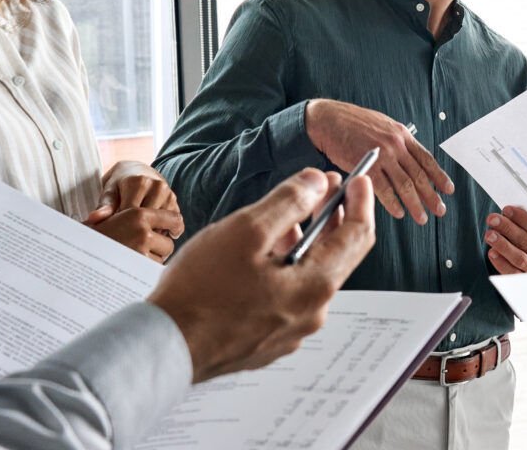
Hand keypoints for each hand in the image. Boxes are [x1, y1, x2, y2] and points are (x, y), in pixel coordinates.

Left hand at [84, 161, 183, 261]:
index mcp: (138, 182)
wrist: (138, 170)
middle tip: (127, 238)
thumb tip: (94, 219)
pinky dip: (163, 231)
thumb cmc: (119, 184)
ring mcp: (169, 193)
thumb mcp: (110, 191)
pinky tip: (152, 233)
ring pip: (161, 223)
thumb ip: (104, 205)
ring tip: (138, 235)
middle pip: (149, 220)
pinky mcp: (175, 201)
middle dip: (137, 232)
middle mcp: (157, 186)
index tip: (116, 232)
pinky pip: (172, 223)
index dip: (123, 227)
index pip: (133, 214)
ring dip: (151, 233)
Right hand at [146, 168, 374, 382]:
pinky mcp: (268, 338)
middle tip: (322, 187)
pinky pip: (288, 296)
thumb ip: (289, 202)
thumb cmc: (201, 290)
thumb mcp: (247, 230)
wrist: (166, 347)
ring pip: (309, 275)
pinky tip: (263, 254)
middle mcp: (311, 313)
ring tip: (287, 216)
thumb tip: (317, 183)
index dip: (360, 202)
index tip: (358, 179)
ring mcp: (290, 330)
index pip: (358, 237)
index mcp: (315, 286)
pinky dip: (285, 268)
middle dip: (332, 217)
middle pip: (336, 256)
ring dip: (305, 241)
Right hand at [305, 98, 453, 223]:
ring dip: (415, 203)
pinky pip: (383, 188)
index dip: (439, 176)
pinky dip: (392, 203)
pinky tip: (399, 212)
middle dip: (431, 195)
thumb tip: (408, 163)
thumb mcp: (383, 127)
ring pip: (404, 184)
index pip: (427, 159)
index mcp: (402, 135)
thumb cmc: (353, 123)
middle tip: (439, 209)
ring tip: (422, 217)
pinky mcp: (366, 165)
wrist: (330, 119)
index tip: (447, 189)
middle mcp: (395, 145)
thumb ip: (397, 144)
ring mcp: (382, 155)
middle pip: (419, 175)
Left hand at [485, 205, 526, 272]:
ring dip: (502, 244)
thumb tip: (511, 210)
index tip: (507, 210)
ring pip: (519, 257)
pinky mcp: (526, 282)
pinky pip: (512, 273)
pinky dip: (501, 262)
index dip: (522, 219)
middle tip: (492, 219)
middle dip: (508, 228)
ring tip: (489, 234)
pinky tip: (492, 252)